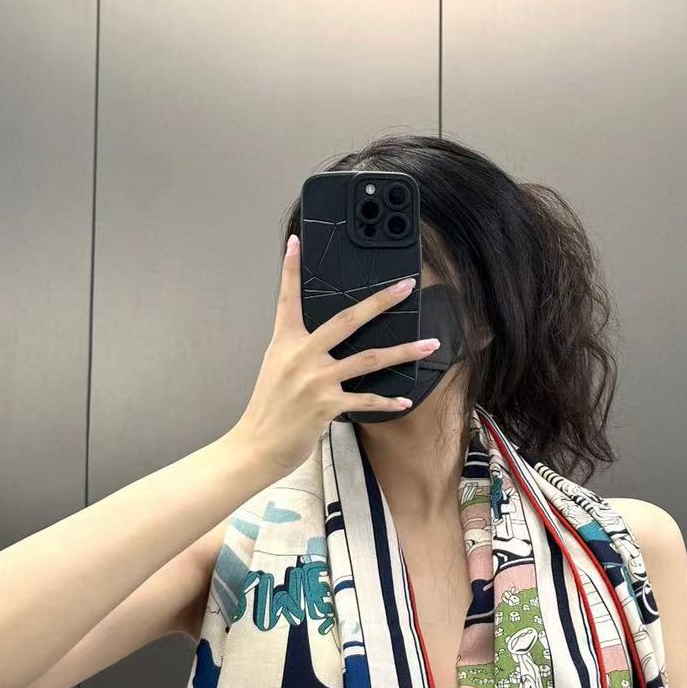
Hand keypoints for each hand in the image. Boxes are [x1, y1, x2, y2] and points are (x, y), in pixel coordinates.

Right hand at [231, 232, 437, 479]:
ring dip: (404, 351)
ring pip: (368, 358)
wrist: (257, 445)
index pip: (288, 299)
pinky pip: (366, 399)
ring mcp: (316, 379)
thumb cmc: (268, 409)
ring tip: (430, 344)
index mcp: (285, 342)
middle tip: (405, 286)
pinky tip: (405, 400)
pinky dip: (388, 402)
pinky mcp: (327, 404)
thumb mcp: (276, 369)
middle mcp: (302, 355)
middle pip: (348, 319)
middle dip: (380, 301)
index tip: (297, 242)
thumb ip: (298, 351)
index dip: (291, 269)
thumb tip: (321, 343)